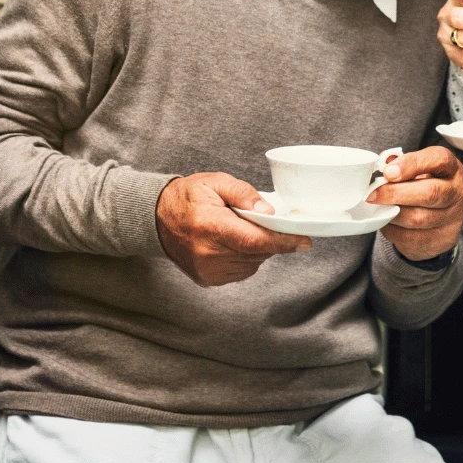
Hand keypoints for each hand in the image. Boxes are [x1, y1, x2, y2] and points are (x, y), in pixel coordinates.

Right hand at [156, 173, 310, 286]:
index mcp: (210, 226)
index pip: (254, 240)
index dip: (282, 242)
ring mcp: (207, 270)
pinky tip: (235, 241)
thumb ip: (243, 193)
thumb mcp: (215, 182)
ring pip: (252, 263)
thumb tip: (268, 211)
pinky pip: (241, 270)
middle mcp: (207, 253)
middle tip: (268, 221)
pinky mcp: (208, 280)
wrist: (157, 219)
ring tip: (242, 228)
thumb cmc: (188, 196)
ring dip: (258, 248)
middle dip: (270, 238)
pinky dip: (246, 257)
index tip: (304, 242)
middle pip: (257, 252)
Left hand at [367, 147, 462, 260]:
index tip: (387, 172)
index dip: (411, 164)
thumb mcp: (418, 168)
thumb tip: (383, 163)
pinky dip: (393, 230)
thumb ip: (401, 163)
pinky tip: (386, 221)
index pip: (438, 160)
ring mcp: (453, 218)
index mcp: (451, 167)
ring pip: (419, 218)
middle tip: (372, 194)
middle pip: (430, 193)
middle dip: (396, 193)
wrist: (442, 217)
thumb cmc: (425, 184)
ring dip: (392, 213)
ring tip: (378, 207)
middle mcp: (458, 192)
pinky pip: (413, 237)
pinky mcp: (444, 240)